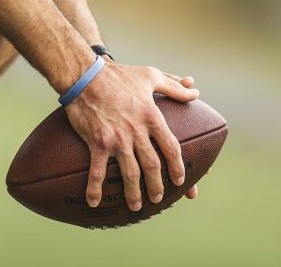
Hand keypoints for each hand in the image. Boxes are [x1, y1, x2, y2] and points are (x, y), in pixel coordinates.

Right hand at [64, 63, 198, 210]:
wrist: (86, 76)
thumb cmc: (119, 75)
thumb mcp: (151, 75)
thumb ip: (174, 86)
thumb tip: (194, 91)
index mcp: (152, 116)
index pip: (171, 147)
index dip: (177, 166)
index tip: (180, 179)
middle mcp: (137, 131)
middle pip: (152, 165)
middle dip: (157, 185)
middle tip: (158, 198)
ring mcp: (117, 139)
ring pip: (130, 173)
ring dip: (134, 193)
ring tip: (136, 206)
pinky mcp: (97, 142)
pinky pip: (97, 170)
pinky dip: (95, 188)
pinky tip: (95, 202)